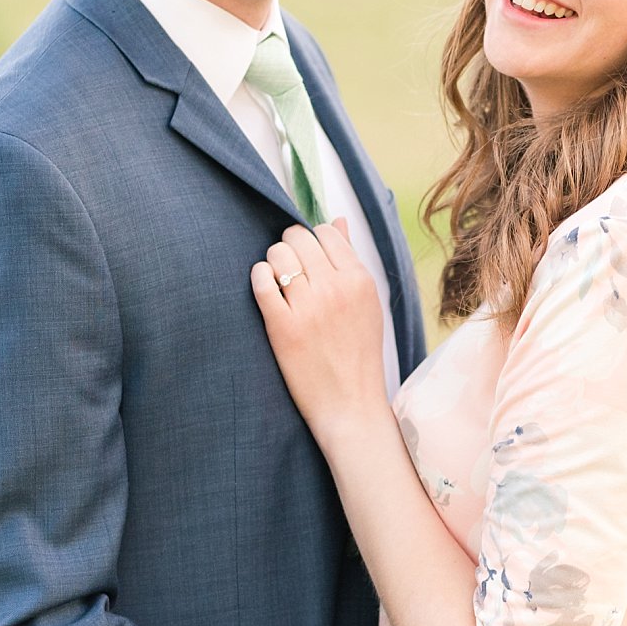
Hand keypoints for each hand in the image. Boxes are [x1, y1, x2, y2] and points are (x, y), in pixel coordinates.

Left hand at [250, 218, 387, 436]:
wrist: (350, 403)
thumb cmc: (359, 353)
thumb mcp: (368, 303)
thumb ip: (352, 260)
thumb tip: (338, 222)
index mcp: (360, 280)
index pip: (326, 233)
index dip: (312, 239)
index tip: (308, 256)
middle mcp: (335, 288)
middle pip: (298, 238)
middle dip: (290, 246)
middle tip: (290, 266)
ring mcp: (308, 307)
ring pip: (278, 254)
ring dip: (273, 261)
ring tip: (278, 279)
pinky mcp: (282, 326)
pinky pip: (261, 281)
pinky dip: (258, 276)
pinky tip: (264, 285)